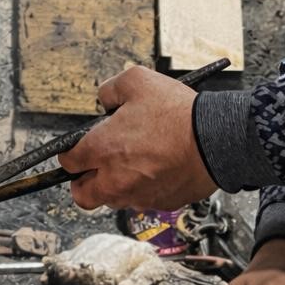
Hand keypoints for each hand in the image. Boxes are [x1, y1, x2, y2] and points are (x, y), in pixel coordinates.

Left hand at [56, 66, 217, 209]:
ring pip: (113, 200)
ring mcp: (138, 196)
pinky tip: (156, 169)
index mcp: (102, 150)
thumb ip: (110, 89)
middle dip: (83, 181)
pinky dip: (142, 189)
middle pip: (83, 194)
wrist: (217, 138)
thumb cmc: (178, 113)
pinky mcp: (161, 204)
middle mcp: (115, 179)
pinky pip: (142, 201)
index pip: (68, 162)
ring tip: (131, 163)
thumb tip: (104, 100)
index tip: (77, 148)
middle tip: (95, 166)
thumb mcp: (136, 80)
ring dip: (114, 186)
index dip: (71, 153)